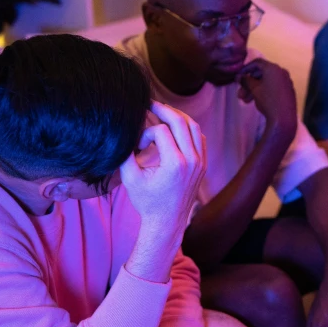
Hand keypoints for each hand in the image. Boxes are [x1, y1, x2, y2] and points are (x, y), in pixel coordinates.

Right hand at [120, 102, 206, 238]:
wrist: (167, 221)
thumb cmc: (147, 201)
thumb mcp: (130, 178)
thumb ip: (126, 153)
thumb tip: (124, 130)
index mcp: (175, 164)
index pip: (161, 131)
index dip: (146, 133)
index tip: (138, 145)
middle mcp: (192, 161)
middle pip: (181, 122)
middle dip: (164, 110)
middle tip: (151, 104)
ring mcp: (200, 162)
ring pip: (194, 126)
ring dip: (178, 116)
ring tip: (163, 112)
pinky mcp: (203, 164)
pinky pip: (200, 137)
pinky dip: (188, 128)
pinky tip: (175, 128)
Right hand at [236, 58, 297, 134]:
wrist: (284, 118)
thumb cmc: (268, 100)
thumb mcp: (254, 89)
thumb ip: (245, 80)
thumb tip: (239, 77)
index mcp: (273, 68)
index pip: (257, 62)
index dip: (246, 68)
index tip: (239, 76)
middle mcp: (282, 72)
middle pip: (262, 73)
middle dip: (249, 83)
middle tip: (240, 93)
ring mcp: (287, 81)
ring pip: (267, 82)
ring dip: (255, 89)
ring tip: (246, 101)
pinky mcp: (289, 91)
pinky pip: (274, 87)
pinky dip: (265, 91)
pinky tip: (258, 101)